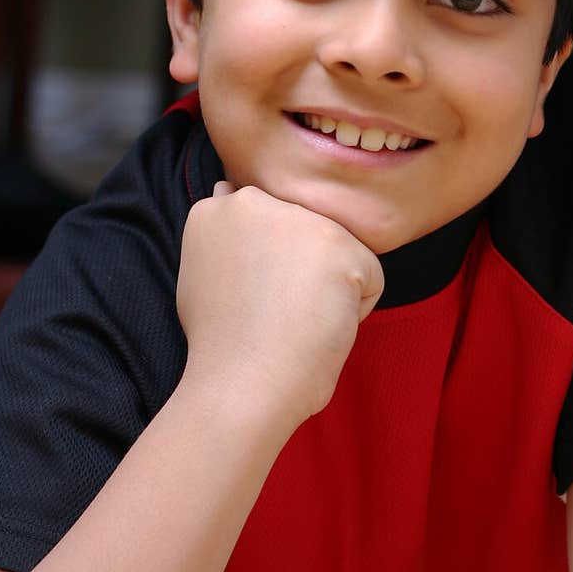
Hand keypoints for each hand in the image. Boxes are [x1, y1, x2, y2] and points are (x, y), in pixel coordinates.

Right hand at [177, 181, 383, 429]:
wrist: (241, 384)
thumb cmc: (224, 346)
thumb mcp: (204, 270)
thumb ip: (226, 231)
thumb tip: (227, 187)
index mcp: (218, 207)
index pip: (270, 223)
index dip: (268, 270)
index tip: (250, 299)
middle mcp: (255, 200)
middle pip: (306, 235)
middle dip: (299, 271)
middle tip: (271, 312)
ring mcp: (299, 219)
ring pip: (338, 254)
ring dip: (327, 289)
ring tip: (292, 320)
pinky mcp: (340, 245)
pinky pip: (368, 280)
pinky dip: (353, 312)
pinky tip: (317, 326)